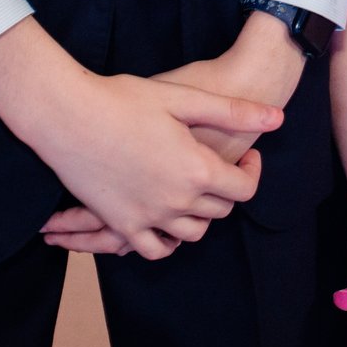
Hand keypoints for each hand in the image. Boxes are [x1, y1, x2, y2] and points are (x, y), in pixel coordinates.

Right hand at [19, 69, 277, 259]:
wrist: (68, 114)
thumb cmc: (124, 99)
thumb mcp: (185, 98)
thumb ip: (234, 111)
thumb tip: (278, 118)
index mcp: (197, 170)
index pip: (244, 189)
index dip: (251, 172)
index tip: (246, 156)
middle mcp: (177, 201)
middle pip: (219, 211)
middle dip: (225, 189)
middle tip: (217, 166)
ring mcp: (148, 217)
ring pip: (192, 232)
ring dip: (200, 214)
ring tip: (193, 188)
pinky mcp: (121, 224)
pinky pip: (154, 249)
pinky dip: (167, 240)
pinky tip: (167, 218)